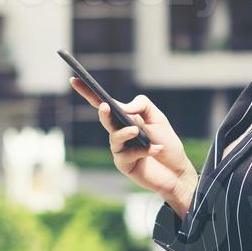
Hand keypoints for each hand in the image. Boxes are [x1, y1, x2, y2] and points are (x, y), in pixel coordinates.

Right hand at [69, 79, 196, 203]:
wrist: (177, 171)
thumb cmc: (167, 143)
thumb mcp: (158, 118)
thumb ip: (142, 106)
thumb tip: (123, 107)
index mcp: (125, 118)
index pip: (105, 103)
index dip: (88, 92)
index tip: (74, 79)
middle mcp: (119, 132)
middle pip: (104, 119)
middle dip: (103, 112)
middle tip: (105, 106)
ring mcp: (120, 149)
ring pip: (114, 137)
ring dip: (125, 132)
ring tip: (137, 131)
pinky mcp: (123, 164)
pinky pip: (127, 154)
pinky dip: (142, 150)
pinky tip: (155, 149)